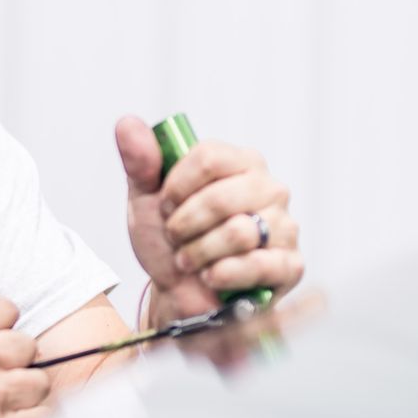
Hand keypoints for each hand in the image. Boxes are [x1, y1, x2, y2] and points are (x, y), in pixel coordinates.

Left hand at [115, 116, 304, 328]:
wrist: (177, 294)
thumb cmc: (170, 242)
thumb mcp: (146, 199)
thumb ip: (140, 162)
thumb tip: (127, 123)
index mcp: (239, 163)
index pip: (209, 157)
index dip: (177, 186)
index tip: (165, 205)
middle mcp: (268, 188)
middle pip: (222, 196)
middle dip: (185, 224)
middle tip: (175, 237)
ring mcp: (284, 226)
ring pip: (238, 232)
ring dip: (199, 252)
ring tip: (189, 260)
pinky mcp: (289, 265)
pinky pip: (259, 265)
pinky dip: (224, 274)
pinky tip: (210, 277)